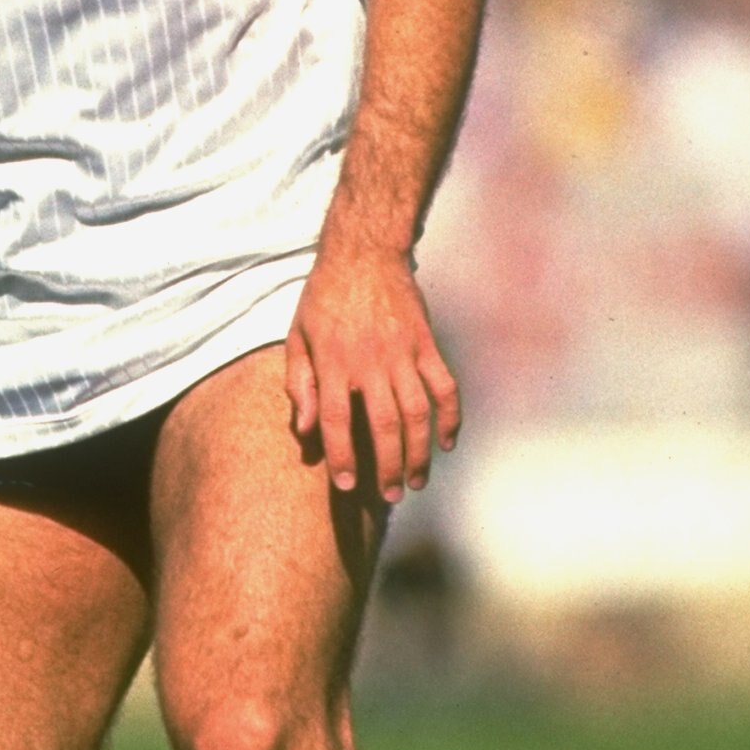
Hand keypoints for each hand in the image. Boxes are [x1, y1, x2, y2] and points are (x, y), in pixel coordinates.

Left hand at [286, 241, 460, 502]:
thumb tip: (305, 429)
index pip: (338, 421)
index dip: (341, 457)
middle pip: (384, 427)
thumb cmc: (323, 298)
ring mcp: (403, 354)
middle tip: (388, 495)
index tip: (345, 485)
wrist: (363, 254)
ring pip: (418, 414)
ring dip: (419, 453)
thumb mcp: (297, 337)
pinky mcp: (427, 345)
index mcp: (334, 363)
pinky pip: (445, 388)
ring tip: (415, 481)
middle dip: (387, 467)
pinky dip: (451, 418)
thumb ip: (299, 384)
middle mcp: (370, 363)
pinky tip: (448, 443)